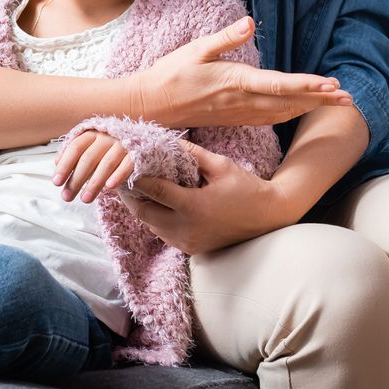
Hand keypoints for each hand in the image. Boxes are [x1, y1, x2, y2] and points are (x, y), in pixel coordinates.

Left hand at [51, 130, 134, 203]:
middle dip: (76, 179)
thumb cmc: (105, 150)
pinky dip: (118, 176)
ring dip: (94, 183)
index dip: (64, 166)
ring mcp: (121, 144)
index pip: (75, 148)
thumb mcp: (88, 149)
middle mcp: (106, 137)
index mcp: (91, 134)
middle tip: (67, 197)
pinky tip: (110, 187)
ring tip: (85, 199)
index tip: (56, 183)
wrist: (135, 143)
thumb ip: (73, 155)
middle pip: (88, 158)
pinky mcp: (136, 154)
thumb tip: (57, 164)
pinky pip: (127, 165)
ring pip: (106, 163)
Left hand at [123, 142, 289, 254]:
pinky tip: (156, 204)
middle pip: (145, 214)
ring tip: (135, 190)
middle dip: (131, 197)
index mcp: (193, 206)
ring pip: (152, 226)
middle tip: (121, 180)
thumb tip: (168, 140)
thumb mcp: (220, 165)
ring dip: (142, 209)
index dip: (136, 179)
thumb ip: (192, 153)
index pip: (154, 191)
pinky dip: (156, 220)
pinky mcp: (191, 249)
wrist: (267, 217)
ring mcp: (188, 242)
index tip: (124, 167)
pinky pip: (164, 234)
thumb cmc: (246, 187)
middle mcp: (187, 228)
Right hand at [133, 17, 354, 128]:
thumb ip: (226, 38)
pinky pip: (270, 118)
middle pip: (289, 102)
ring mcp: (239, 113)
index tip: (330, 85)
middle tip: (349, 98)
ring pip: (283, 112)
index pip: (278, 85)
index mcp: (235, 82)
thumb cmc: (171, 74)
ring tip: (335, 104)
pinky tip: (302, 110)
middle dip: (320, 100)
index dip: (306, 85)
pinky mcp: (235, 117)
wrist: (150, 106)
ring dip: (310, 107)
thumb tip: (251, 22)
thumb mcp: (196, 50)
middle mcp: (242, 101)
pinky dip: (291, 114)